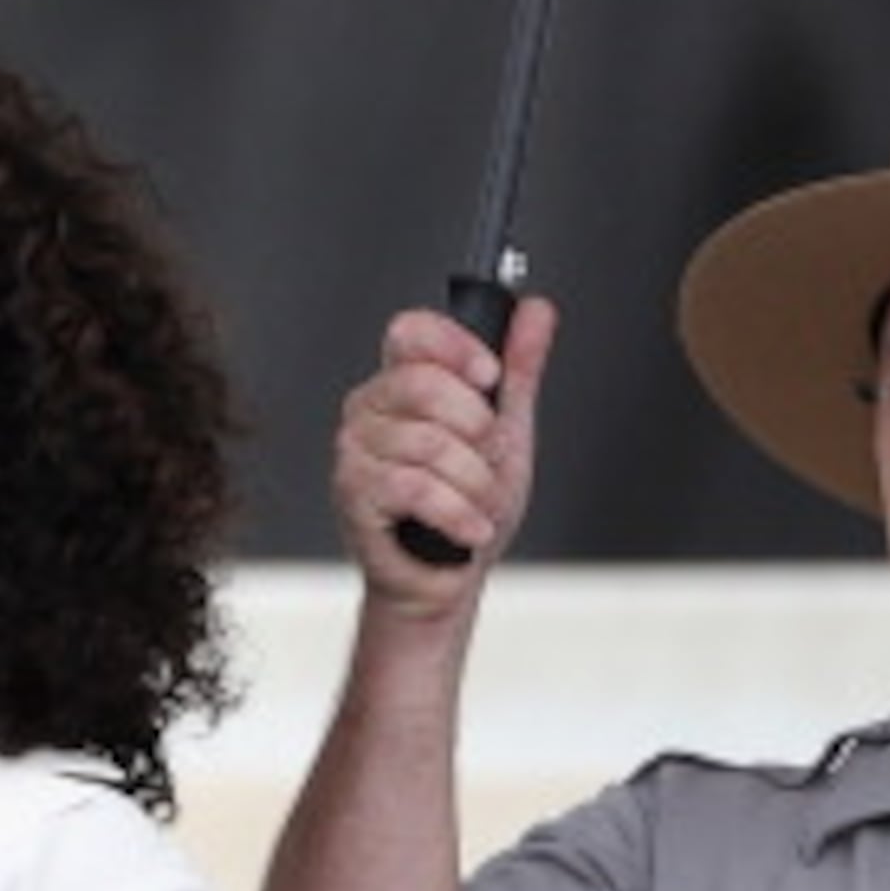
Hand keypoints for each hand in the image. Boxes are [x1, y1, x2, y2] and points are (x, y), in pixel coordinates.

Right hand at [332, 295, 555, 606]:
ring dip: (475, 484)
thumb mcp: (506, 431)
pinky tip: (469, 527)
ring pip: (428, 443)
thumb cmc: (467, 508)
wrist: (449, 579)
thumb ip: (518, 370)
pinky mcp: (353, 493)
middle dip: (478, 429)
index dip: (454, 345)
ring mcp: (355, 450)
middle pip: (423, 383)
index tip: (491, 376)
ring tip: (480, 505)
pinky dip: (457, 512)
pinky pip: (414, 487)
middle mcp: (370, 409)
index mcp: (402, 383)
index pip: (411, 332)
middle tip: (489, 459)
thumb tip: (536, 311)